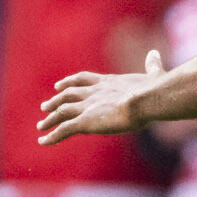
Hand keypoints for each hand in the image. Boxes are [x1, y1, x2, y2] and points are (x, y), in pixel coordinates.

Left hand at [38, 55, 164, 143]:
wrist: (146, 99)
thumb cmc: (154, 90)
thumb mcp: (154, 76)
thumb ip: (152, 66)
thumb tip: (154, 54)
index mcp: (108, 82)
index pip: (83, 80)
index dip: (70, 82)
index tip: (59, 85)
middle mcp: (93, 93)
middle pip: (68, 95)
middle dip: (56, 101)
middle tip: (45, 106)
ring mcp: (88, 107)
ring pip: (62, 112)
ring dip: (50, 119)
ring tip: (41, 126)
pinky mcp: (86, 122)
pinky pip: (64, 130)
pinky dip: (52, 136)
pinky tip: (43, 141)